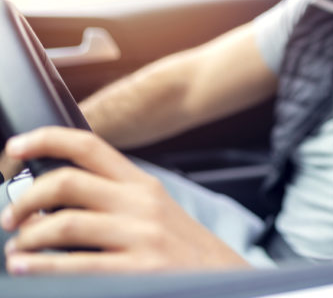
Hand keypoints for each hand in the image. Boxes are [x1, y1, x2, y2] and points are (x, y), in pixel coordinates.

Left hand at [1, 127, 249, 274]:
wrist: (224, 280)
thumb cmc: (181, 251)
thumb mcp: (155, 212)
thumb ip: (115, 198)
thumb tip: (56, 196)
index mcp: (142, 184)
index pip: (89, 146)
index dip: (47, 139)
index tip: (16, 146)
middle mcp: (142, 203)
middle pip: (67, 182)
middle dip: (25, 199)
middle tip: (11, 218)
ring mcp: (141, 236)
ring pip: (64, 223)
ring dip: (27, 237)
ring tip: (16, 250)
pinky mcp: (139, 269)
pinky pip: (76, 265)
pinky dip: (40, 267)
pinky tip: (26, 268)